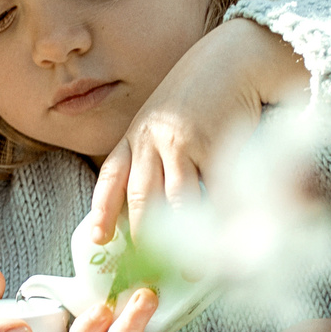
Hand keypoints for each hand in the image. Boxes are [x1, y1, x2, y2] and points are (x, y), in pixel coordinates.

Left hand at [79, 18, 306, 252]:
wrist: (232, 59)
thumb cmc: (198, 94)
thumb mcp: (162, 117)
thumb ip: (152, 150)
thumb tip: (149, 200)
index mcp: (135, 134)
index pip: (112, 177)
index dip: (103, 210)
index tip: (98, 238)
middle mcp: (152, 139)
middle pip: (141, 197)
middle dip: (143, 238)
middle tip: (148, 272)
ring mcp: (182, 143)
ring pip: (175, 201)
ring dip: (183, 240)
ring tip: (192, 270)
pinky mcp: (213, 145)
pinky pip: (213, 192)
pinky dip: (217, 220)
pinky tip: (222, 240)